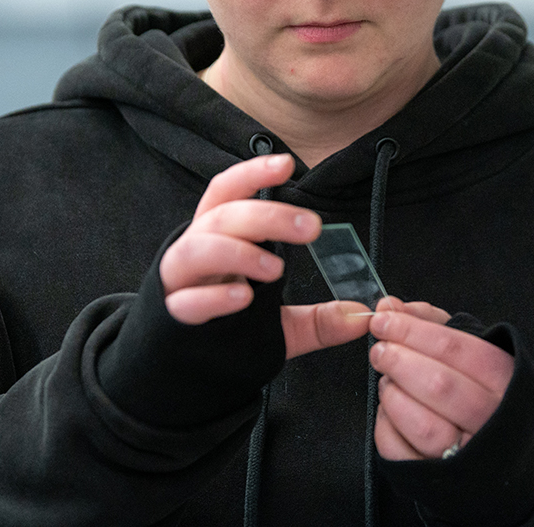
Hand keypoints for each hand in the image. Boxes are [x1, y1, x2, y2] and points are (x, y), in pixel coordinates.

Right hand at [159, 153, 369, 357]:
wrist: (173, 370)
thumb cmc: (223, 329)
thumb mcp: (278, 324)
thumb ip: (317, 320)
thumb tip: (362, 318)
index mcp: (215, 239)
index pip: (227, 193)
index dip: (252, 173)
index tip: (287, 164)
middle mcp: (193, 252)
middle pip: (222, 217)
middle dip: (265, 215)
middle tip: (310, 227)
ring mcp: (179, 285)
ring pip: (197, 250)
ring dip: (239, 252)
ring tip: (276, 268)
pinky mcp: (171, 319)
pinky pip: (186, 301)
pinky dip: (214, 296)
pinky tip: (243, 298)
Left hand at [368, 296, 513, 460]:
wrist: (505, 458)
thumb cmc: (484, 394)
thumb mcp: (472, 350)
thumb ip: (433, 324)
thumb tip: (390, 306)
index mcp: (506, 380)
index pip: (456, 347)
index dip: (413, 330)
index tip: (384, 319)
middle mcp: (494, 420)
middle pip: (440, 385)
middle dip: (399, 360)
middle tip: (380, 350)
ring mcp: (470, 455)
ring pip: (424, 426)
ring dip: (394, 396)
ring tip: (387, 381)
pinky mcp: (442, 480)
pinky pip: (404, 455)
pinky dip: (387, 429)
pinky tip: (389, 412)